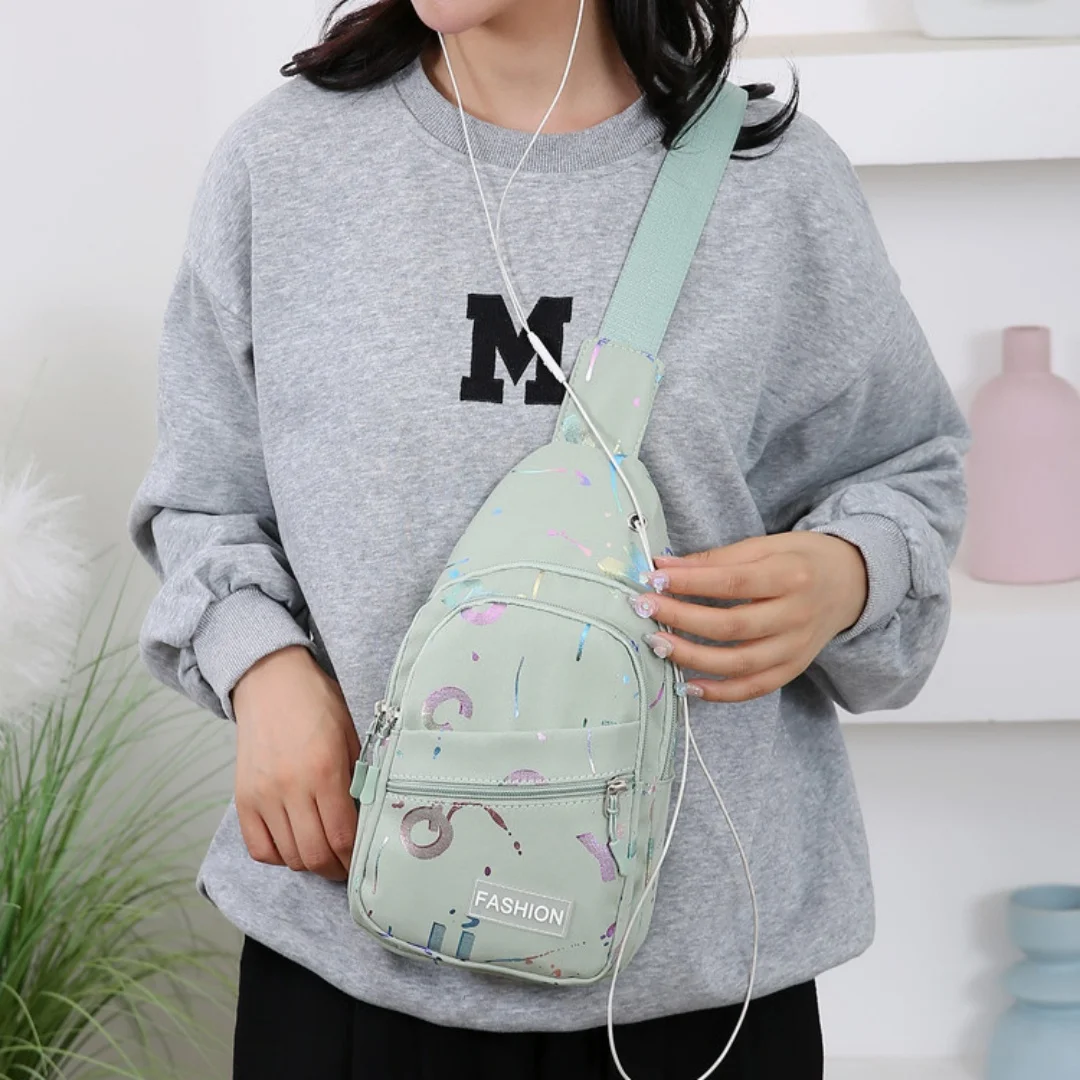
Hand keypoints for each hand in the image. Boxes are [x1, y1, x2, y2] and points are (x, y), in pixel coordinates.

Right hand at [232, 645, 360, 880]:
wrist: (271, 682)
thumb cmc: (318, 704)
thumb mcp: (351, 735)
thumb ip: (359, 778)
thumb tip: (366, 820)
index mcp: (324, 771)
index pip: (342, 836)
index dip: (355, 859)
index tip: (364, 863)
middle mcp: (290, 788)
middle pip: (315, 854)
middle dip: (335, 869)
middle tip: (346, 868)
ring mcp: (262, 796)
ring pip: (289, 856)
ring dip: (310, 864)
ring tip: (324, 855)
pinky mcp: (242, 799)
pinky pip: (259, 848)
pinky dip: (279, 856)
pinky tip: (294, 845)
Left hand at [635, 532, 868, 702]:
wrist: (851, 583)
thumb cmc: (801, 559)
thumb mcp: (764, 546)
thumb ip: (716, 560)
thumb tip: (664, 566)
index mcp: (790, 576)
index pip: (732, 582)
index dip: (690, 583)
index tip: (655, 578)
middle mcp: (796, 615)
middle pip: (732, 626)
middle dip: (682, 618)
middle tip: (644, 608)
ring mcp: (796, 647)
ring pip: (740, 663)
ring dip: (693, 658)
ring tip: (657, 644)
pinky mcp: (794, 668)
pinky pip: (755, 688)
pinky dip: (721, 692)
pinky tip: (689, 685)